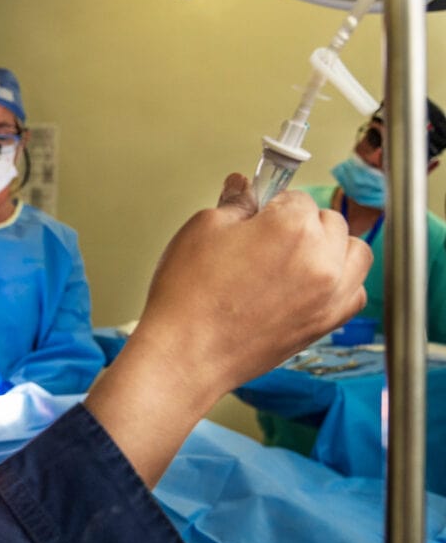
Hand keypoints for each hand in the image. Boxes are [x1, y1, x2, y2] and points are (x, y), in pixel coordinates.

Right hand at [132, 173, 371, 403]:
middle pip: (329, 221)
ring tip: (297, 256)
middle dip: (301, 223)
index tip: (257, 213)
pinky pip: (355, 291)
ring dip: (332, 248)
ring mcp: (330, 294)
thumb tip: (244, 188)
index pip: (296, 196)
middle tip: (266, 237)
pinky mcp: (327, 323)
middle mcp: (321, 259)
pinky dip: (341, 283)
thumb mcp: (202, 230)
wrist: (187, 354)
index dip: (271, 203)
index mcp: (292, 227)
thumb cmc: (189, 298)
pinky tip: (310, 285)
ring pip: (353, 253)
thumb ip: (234, 203)